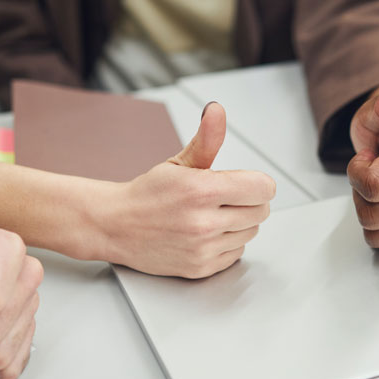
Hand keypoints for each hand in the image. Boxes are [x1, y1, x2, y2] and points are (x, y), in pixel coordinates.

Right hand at [104, 102, 275, 278]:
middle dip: (249, 202)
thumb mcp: (179, 163)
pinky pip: (236, 253)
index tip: (246, 183)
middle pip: (261, 211)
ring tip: (212, 216)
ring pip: (251, 233)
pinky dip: (227, 244)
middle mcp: (204, 222)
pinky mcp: (201, 267)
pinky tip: (206, 234)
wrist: (115, 226)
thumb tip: (216, 111)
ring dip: (239, 224)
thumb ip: (207, 139)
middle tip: (225, 199)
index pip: (263, 189)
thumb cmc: (148, 194)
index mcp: (202, 190)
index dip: (258, 184)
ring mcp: (203, 248)